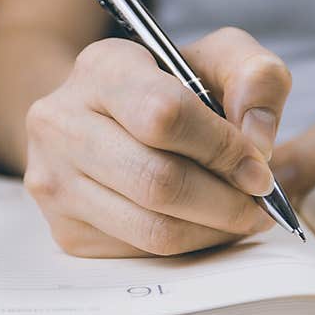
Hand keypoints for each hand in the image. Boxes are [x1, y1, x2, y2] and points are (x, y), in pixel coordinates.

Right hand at [24, 27, 291, 256]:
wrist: (103, 120)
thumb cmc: (170, 89)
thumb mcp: (218, 61)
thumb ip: (256, 79)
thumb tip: (257, 141)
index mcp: (101, 67)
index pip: (164, 115)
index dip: (222, 148)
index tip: (258, 168)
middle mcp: (61, 123)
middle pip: (158, 181)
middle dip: (225, 201)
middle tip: (258, 203)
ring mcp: (56, 181)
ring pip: (152, 229)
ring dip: (213, 231)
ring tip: (238, 215)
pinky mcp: (66, 231)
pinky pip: (141, 253)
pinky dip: (188, 245)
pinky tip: (202, 223)